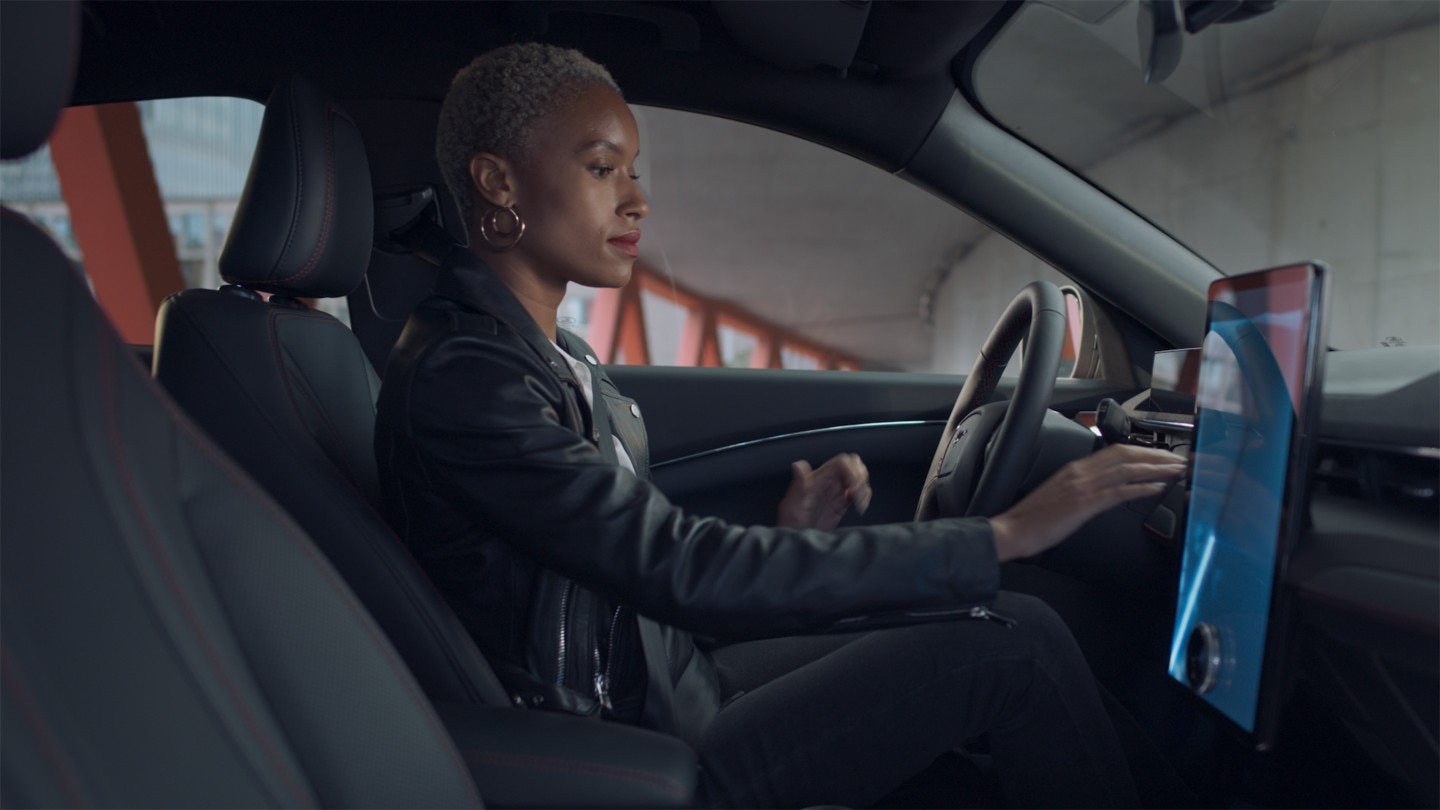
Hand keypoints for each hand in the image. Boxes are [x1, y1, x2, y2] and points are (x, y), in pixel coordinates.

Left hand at [777, 453, 872, 529]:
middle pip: (852, 464)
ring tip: (859, 505)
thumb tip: (797, 465)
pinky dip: (865, 496)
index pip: (841, 463)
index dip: (851, 472)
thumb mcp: (792, 506)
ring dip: (864, 488)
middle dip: (860, 477)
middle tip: (856, 496)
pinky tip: (859, 508)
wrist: (797, 544)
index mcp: (817, 478)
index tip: (851, 490)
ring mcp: (836, 491)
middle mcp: (828, 481)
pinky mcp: (842, 502)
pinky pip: (860, 491)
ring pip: (858, 476)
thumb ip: (798, 485)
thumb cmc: (791, 525)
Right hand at [988, 444, 1185, 561]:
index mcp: (1075, 469)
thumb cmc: (1033, 518)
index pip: (1115, 451)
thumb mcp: (1061, 495)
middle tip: (1177, 460)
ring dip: (1155, 468)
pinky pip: (1118, 492)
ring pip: (1127, 470)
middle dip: (1156, 455)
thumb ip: (1082, 488)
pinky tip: (1157, 488)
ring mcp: (1083, 487)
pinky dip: (1141, 487)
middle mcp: (1080, 473)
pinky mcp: (1083, 504)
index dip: (1142, 450)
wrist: (1013, 530)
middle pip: (1126, 455)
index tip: (1160, 455)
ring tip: (1176, 470)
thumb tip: (1104, 490)